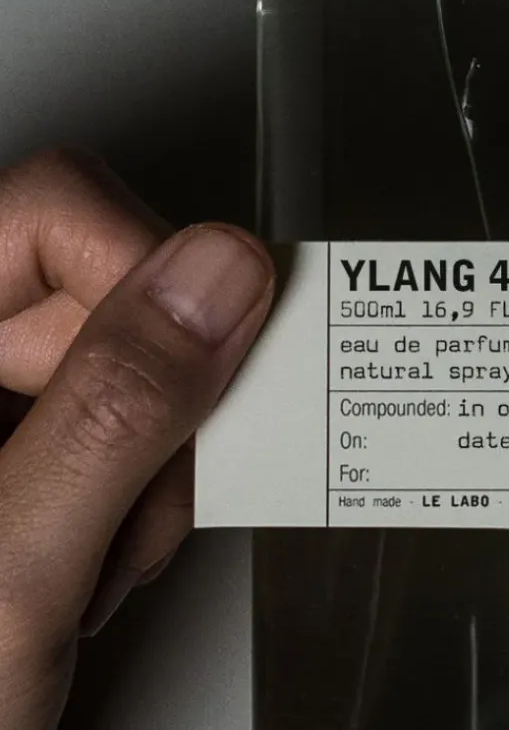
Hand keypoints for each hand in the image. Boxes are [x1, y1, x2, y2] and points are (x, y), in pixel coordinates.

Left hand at [0, 149, 274, 728]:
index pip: (52, 212)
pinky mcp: (27, 434)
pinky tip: (104, 545)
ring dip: (159, 458)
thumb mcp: (13, 566)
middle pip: (108, 285)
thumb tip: (218, 274)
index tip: (193, 374)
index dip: (145, 278)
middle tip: (139, 493)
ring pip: (140, 351)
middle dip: (160, 399)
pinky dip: (148, 481)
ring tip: (104, 550)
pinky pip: (132, 406)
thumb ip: (115, 412)